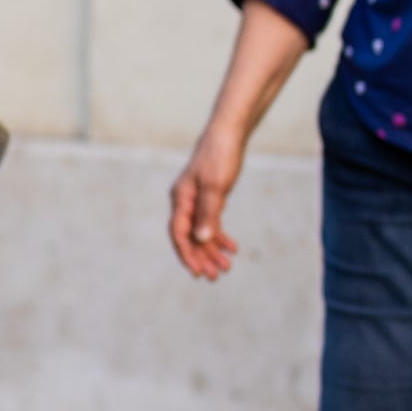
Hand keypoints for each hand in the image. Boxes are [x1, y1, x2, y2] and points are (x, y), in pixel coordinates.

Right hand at [168, 117, 245, 281]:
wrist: (228, 134)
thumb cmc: (220, 156)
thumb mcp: (216, 186)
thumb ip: (208, 214)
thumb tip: (201, 240)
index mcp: (181, 199)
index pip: (179, 233)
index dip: (187, 254)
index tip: (198, 272)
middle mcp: (185, 201)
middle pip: (190, 237)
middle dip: (202, 257)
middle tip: (215, 276)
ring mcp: (197, 200)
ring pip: (201, 232)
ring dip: (212, 250)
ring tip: (226, 267)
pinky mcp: (209, 197)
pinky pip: (211, 223)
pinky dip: (220, 236)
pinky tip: (231, 247)